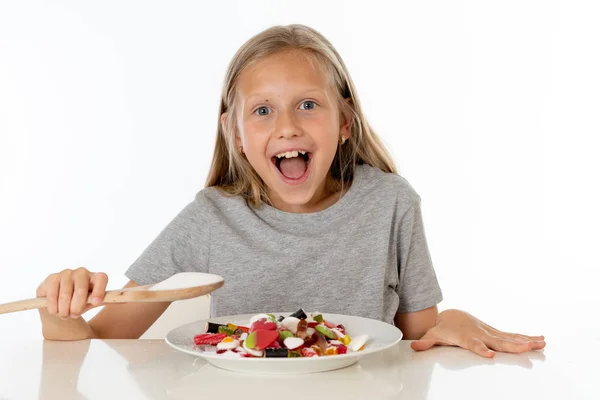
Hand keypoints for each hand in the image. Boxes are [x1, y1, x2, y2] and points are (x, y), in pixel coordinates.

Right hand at [36, 267, 108, 319]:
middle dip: (77, 307)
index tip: (96, 303)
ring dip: (64, 309)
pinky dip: (53, 306)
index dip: (99, 290)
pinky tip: (54, 311)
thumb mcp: (91, 304)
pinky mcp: (52, 278)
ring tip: (64, 315)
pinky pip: (52, 294)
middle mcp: (82, 272)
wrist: (59, 305)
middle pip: (81, 289)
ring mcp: (67, 273)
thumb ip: (100, 301)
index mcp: (95, 277)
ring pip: (65, 293)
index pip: (101, 278)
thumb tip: (110, 300)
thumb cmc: (79, 303)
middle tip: (74, 315)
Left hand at [410, 309, 545, 357]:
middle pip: (497, 341)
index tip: (489, 355)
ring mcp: (490, 333)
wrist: (451, 316)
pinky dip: (526, 338)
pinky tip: (540, 341)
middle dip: (512, 345)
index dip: (481, 349)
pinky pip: (512, 337)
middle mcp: (481, 334)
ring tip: (541, 343)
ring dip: (525, 341)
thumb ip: (426, 342)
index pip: (474, 344)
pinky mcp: (495, 333)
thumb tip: (415, 347)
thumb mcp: (433, 335)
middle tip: (527, 348)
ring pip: (509, 338)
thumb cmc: (443, 328)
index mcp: (466, 337)